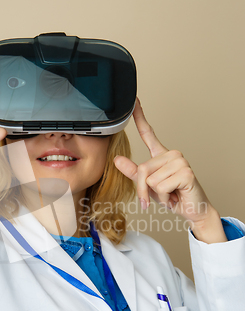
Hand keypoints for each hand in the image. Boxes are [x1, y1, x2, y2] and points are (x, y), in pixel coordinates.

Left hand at [113, 98, 226, 241]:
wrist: (193, 210)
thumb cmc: (172, 196)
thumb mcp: (148, 186)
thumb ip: (134, 173)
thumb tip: (117, 160)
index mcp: (161, 155)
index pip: (148, 133)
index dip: (140, 116)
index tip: (134, 100)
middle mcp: (172, 154)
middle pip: (142, 169)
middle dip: (144, 189)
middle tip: (159, 196)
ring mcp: (180, 161)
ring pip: (151, 180)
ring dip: (157, 195)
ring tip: (170, 194)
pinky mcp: (186, 172)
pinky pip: (161, 187)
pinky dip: (165, 198)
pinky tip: (176, 195)